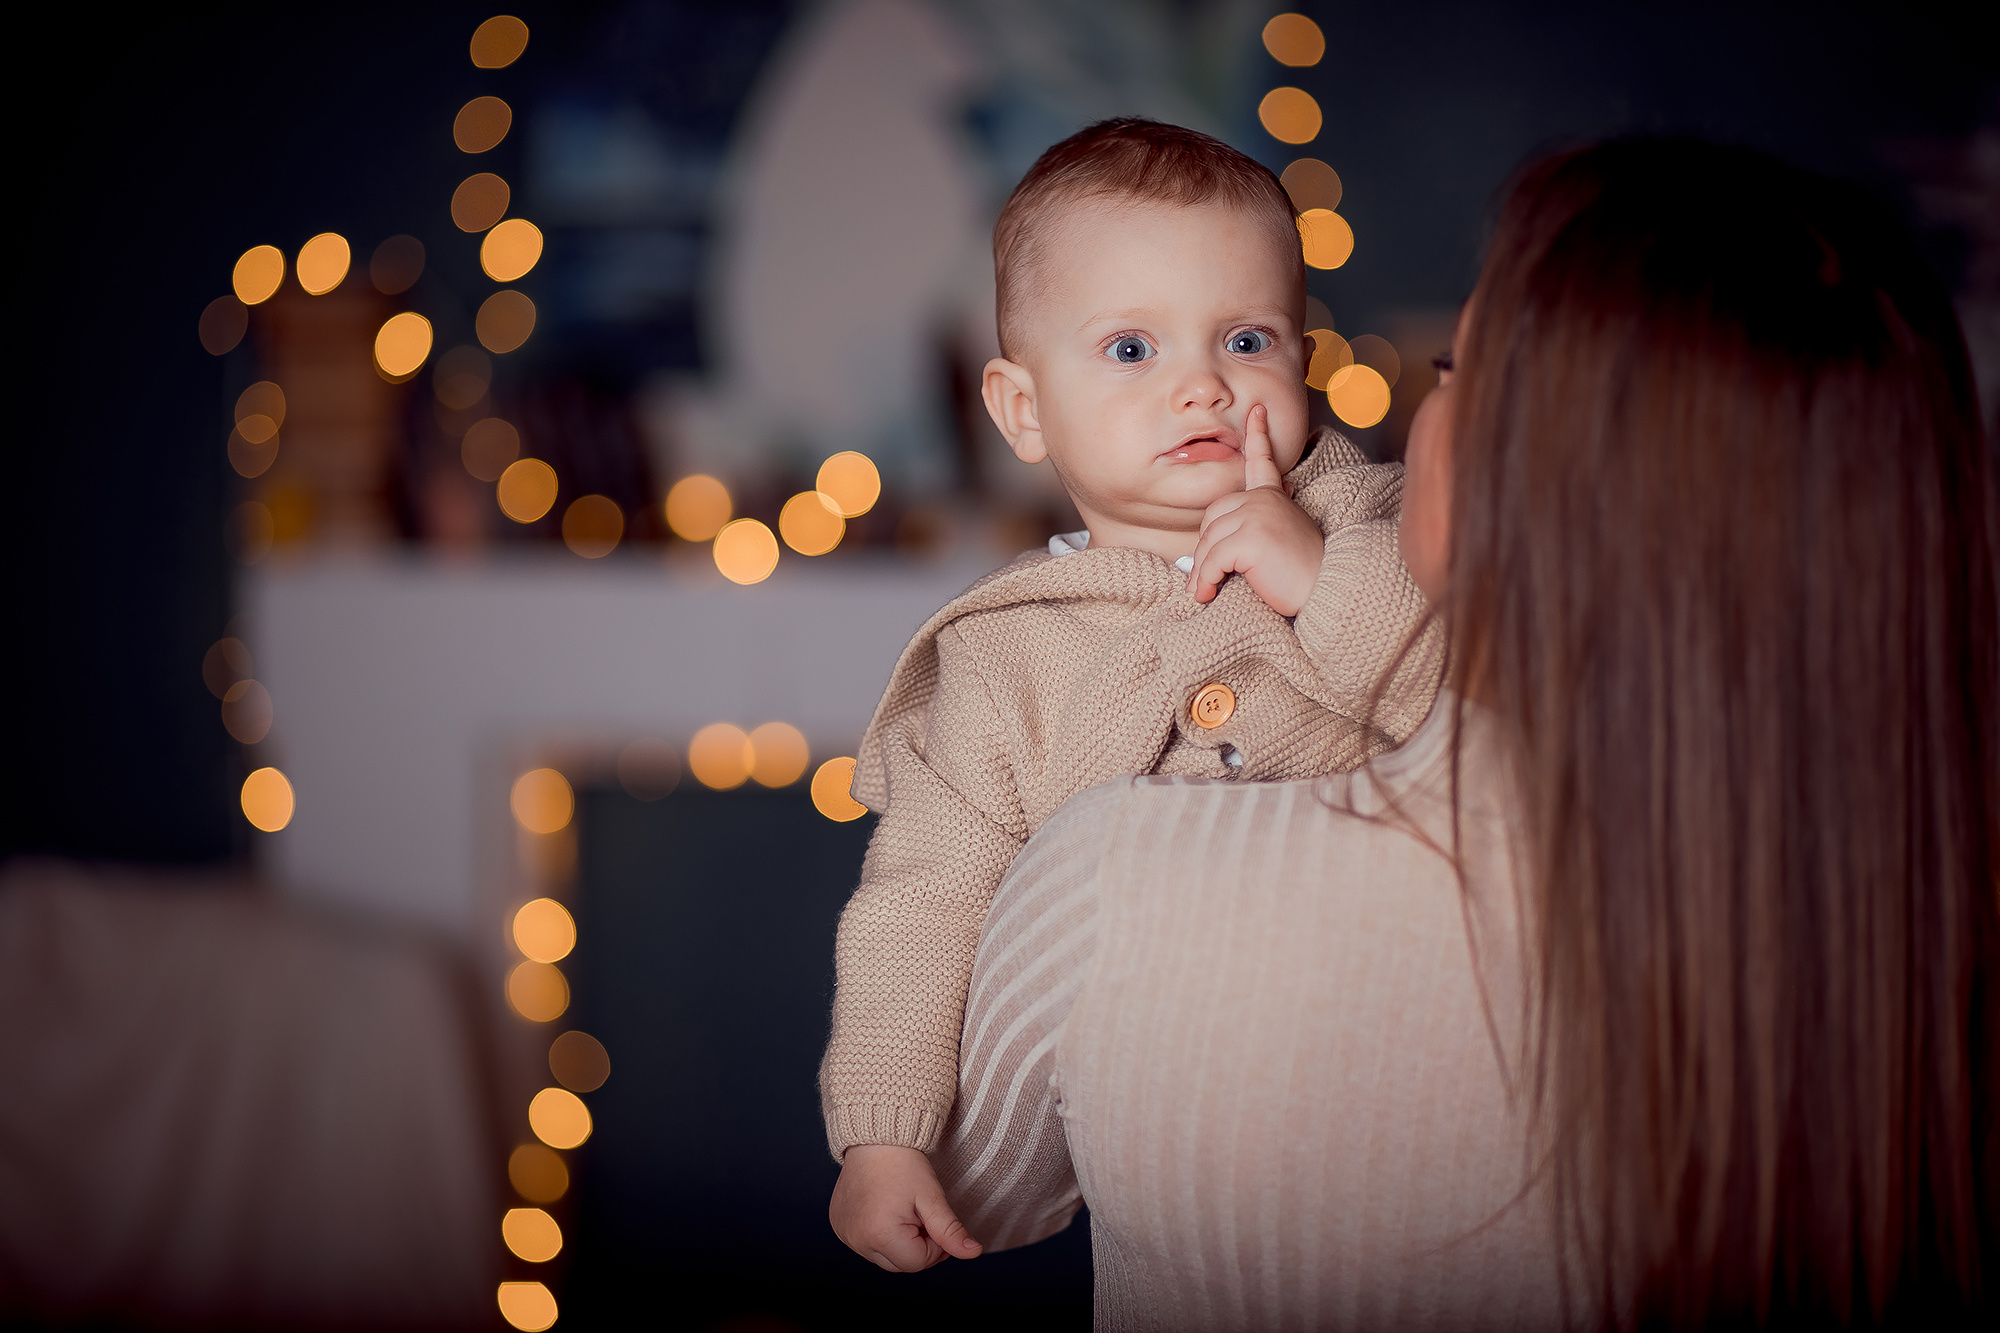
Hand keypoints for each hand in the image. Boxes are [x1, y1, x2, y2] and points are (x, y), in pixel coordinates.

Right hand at [829, 1144, 982, 1271]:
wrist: (875, 1138)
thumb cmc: (903, 1163)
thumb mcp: (932, 1198)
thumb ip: (951, 1231)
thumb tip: (973, 1252)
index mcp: (880, 1235)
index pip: (918, 1262)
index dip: (932, 1243)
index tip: (929, 1217)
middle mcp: (857, 1240)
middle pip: (900, 1264)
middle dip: (915, 1245)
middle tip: (917, 1213)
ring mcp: (845, 1234)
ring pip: (883, 1256)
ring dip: (897, 1241)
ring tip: (899, 1209)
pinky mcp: (838, 1227)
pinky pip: (865, 1244)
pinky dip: (878, 1234)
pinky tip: (882, 1209)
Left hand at [1186, 404, 1322, 613]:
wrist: (1327, 590)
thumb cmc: (1302, 575)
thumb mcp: (1278, 540)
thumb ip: (1254, 528)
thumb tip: (1213, 545)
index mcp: (1273, 497)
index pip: (1262, 462)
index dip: (1258, 435)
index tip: (1256, 410)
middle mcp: (1264, 500)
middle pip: (1212, 517)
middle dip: (1205, 550)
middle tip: (1205, 578)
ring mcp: (1257, 514)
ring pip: (1208, 540)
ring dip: (1202, 572)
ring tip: (1205, 592)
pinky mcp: (1250, 536)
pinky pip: (1212, 559)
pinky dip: (1205, 580)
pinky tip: (1209, 595)